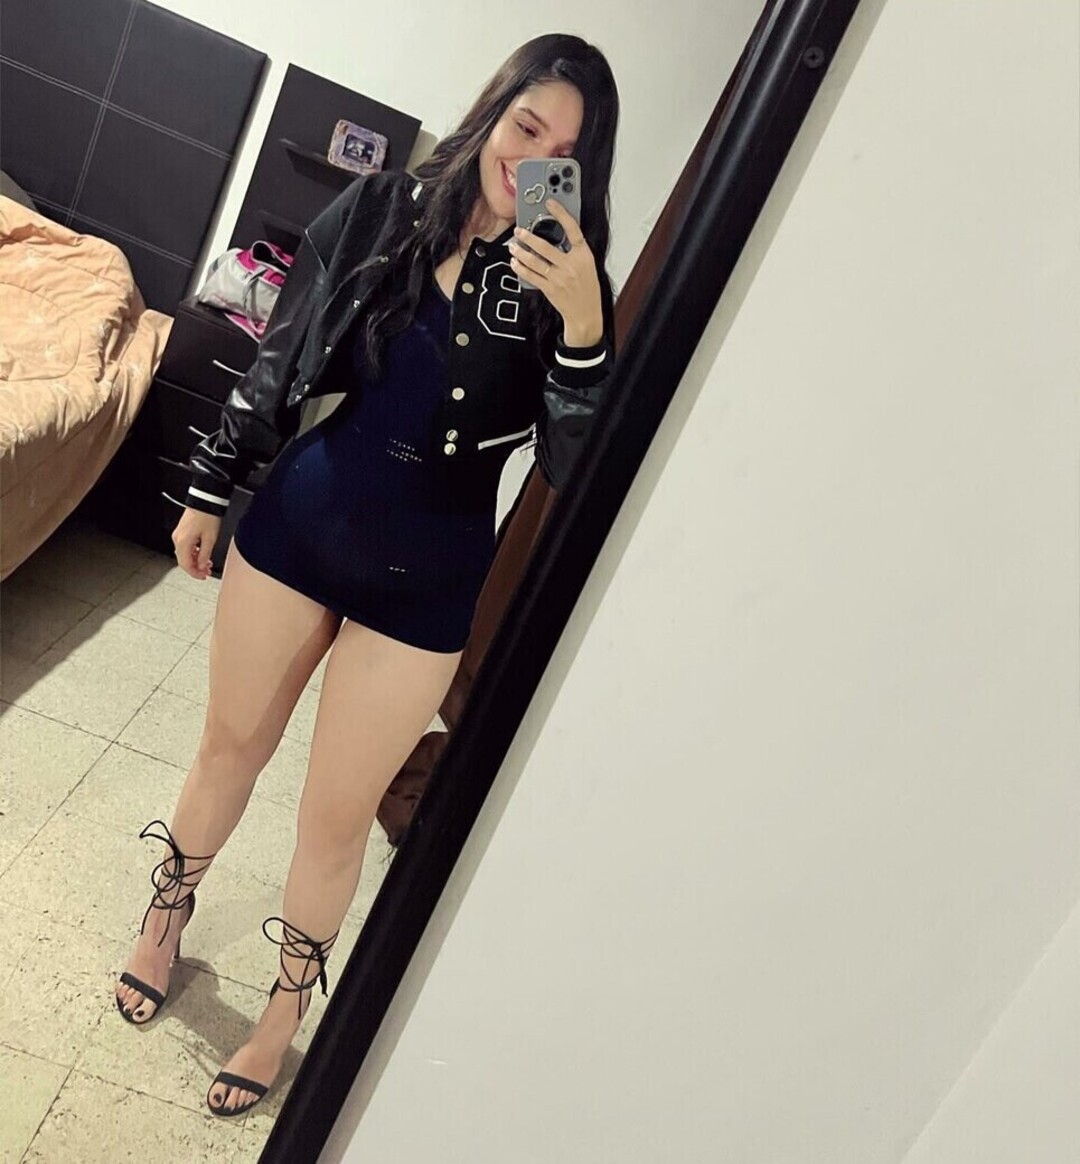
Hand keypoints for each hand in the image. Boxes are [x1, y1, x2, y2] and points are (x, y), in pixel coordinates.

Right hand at [172, 508, 221, 579]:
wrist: (205, 502)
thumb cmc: (207, 516)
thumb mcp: (210, 539)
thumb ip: (204, 555)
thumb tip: (201, 566)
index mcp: (183, 542)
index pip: (185, 565)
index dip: (195, 573)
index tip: (203, 576)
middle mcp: (177, 539)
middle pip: (184, 560)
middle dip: (196, 568)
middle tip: (207, 572)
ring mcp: (179, 535)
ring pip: (185, 554)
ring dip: (196, 560)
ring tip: (207, 563)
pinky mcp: (182, 531)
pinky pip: (186, 547)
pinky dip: (194, 553)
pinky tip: (202, 554)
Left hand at [508, 199, 603, 346]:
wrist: (586, 315)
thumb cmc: (587, 290)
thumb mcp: (588, 266)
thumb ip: (575, 251)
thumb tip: (558, 236)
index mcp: (583, 256)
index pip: (573, 229)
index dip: (561, 214)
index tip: (551, 203)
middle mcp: (571, 265)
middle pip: (546, 246)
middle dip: (528, 236)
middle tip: (519, 231)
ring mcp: (560, 278)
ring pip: (535, 261)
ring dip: (520, 252)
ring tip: (513, 246)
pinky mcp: (550, 289)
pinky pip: (531, 276)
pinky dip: (521, 268)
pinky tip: (515, 263)